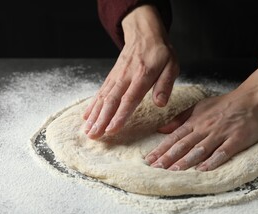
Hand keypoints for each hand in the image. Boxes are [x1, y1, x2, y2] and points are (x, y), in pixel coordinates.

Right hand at [84, 5, 178, 138]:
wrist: (144, 33)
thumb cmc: (160, 53)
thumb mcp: (171, 65)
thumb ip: (165, 84)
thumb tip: (160, 103)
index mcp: (142, 75)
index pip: (129, 98)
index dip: (120, 115)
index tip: (112, 130)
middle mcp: (125, 77)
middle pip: (111, 101)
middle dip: (101, 120)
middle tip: (94, 136)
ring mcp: (116, 77)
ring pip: (103, 98)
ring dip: (94, 115)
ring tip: (87, 131)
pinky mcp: (111, 77)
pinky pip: (100, 92)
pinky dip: (92, 105)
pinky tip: (86, 117)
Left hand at [145, 64, 257, 170]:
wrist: (250, 100)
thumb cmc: (223, 105)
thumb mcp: (198, 107)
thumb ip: (180, 119)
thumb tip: (161, 129)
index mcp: (195, 122)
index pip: (175, 137)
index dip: (162, 149)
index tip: (150, 160)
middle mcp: (205, 128)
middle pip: (184, 145)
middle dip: (169, 157)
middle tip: (156, 168)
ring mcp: (220, 134)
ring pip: (200, 149)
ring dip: (186, 161)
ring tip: (174, 171)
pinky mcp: (236, 140)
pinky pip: (222, 152)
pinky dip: (212, 161)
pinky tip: (202, 170)